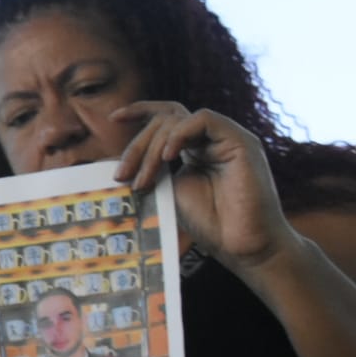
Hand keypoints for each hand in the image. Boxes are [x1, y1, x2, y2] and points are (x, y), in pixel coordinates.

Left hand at [111, 103, 301, 273]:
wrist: (242, 245)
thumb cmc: (210, 223)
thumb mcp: (169, 190)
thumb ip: (150, 170)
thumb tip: (114, 162)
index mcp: (195, 149)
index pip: (167, 117)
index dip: (140, 112)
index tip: (113, 118)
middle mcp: (211, 139)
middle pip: (165, 120)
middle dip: (137, 146)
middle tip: (122, 175)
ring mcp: (227, 138)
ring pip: (178, 120)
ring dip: (152, 147)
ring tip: (144, 179)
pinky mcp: (241, 141)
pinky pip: (203, 119)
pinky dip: (179, 134)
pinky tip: (168, 157)